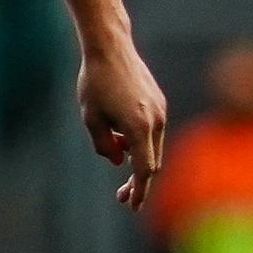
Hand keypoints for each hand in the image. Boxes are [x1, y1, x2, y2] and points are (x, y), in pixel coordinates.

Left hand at [78, 34, 169, 208]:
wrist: (111, 47)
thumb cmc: (96, 82)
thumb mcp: (91, 118)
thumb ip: (105, 145)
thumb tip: (120, 161)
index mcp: (139, 128)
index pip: (144, 170)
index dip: (139, 191)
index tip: (132, 206)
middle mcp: (156, 121)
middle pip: (152, 162)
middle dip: (138, 181)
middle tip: (120, 196)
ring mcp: (161, 111)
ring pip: (153, 147)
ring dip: (137, 156)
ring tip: (112, 144)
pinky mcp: (159, 102)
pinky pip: (153, 131)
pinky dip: (140, 140)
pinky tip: (119, 129)